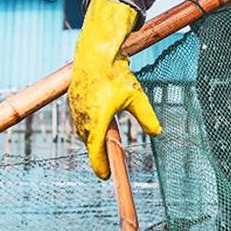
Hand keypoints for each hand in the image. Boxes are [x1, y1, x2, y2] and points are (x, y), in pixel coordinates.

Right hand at [68, 0, 161, 178]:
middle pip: (90, 143)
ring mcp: (75, 110)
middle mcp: (83, 118)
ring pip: (83, 131)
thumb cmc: (116, 75)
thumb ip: (146, 117)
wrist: (95, 54)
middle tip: (109, 163)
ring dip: (93, 138)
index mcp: (97, 121)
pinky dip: (88, 125)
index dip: (101, 166)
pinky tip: (96, 121)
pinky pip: (79, 119)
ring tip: (103, 143)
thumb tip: (157, 132)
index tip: (105, 176)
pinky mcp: (72, 101)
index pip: (96, 151)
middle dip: (99, 153)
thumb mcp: (136, 97)